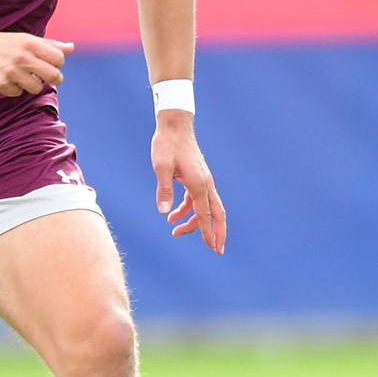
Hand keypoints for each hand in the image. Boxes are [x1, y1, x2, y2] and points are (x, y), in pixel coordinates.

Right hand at [0, 33, 73, 96]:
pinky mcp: (0, 84)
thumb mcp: (22, 39)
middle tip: (42, 78)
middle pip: (54, 76)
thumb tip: (71, 48)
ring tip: (20, 78)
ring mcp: (11, 72)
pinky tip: (4, 80)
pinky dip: (13, 89)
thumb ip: (48, 44)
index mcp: (29, 43)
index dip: (56, 64)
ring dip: (31, 86)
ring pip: (36, 88)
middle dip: (52, 79)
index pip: (59, 59)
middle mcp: (22, 57)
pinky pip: (17, 93)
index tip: (48, 65)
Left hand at [151, 114, 225, 253]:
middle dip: (217, 233)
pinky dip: (187, 210)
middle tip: (216, 251)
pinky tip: (172, 215)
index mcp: (198, 184)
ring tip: (175, 232)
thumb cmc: (167, 145)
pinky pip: (196, 200)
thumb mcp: (161, 167)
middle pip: (216, 214)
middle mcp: (205, 183)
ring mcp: (202, 180)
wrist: (175, 125)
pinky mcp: (196, 177)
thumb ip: (164, 190)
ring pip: (205, 208)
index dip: (207, 233)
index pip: (204, 215)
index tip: (212, 248)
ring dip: (193, 223)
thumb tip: (164, 213)